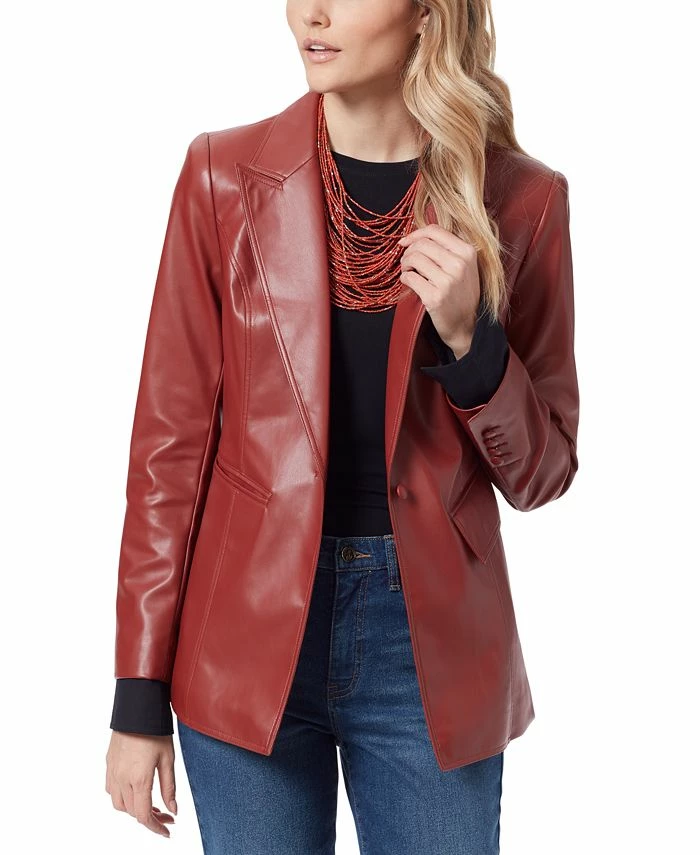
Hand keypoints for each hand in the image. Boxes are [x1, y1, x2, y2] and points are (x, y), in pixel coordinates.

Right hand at [106, 731, 176, 836]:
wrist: (137, 708)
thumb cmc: (155, 731)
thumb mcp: (168, 759)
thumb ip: (169, 787)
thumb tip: (173, 810)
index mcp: (139, 780)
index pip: (144, 815)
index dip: (156, 827)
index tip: (167, 830)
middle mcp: (122, 779)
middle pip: (132, 812)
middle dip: (149, 818)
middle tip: (166, 815)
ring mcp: (112, 772)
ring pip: (119, 804)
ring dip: (134, 809)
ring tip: (151, 804)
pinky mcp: (109, 764)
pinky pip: (111, 790)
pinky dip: (122, 797)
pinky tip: (135, 790)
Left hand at [397, 224, 479, 358]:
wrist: (466, 325)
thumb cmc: (462, 294)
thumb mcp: (465, 266)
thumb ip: (448, 249)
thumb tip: (418, 235)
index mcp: (467, 252)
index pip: (434, 231)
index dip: (415, 234)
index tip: (405, 242)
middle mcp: (459, 264)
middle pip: (421, 244)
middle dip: (408, 251)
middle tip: (407, 262)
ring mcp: (447, 281)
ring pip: (414, 258)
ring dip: (405, 264)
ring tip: (409, 271)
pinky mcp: (434, 296)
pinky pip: (409, 278)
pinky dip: (404, 278)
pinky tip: (409, 282)